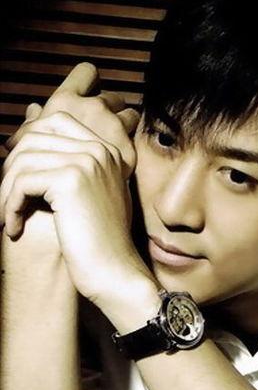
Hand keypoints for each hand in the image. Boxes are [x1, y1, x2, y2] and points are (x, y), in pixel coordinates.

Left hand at [0, 64, 150, 304]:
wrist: (114, 271)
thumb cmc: (97, 240)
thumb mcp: (84, 195)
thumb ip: (63, 162)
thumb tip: (30, 118)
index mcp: (106, 150)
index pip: (54, 121)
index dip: (26, 145)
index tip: (17, 179)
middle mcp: (99, 150)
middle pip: (32, 138)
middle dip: (9, 169)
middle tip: (5, 200)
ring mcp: (87, 162)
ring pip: (22, 161)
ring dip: (5, 192)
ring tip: (7, 216)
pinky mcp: (71, 180)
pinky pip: (21, 183)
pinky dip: (8, 207)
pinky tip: (13, 227)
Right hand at [5, 63, 138, 177]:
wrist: (63, 209)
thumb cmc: (38, 177)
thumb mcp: (29, 146)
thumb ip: (35, 125)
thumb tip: (36, 109)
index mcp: (66, 101)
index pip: (86, 72)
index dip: (90, 80)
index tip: (90, 91)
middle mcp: (92, 108)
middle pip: (113, 97)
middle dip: (111, 109)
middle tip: (103, 126)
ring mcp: (114, 129)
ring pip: (130, 115)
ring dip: (125, 126)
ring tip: (114, 143)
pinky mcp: (127, 152)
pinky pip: (135, 141)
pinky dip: (129, 148)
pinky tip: (118, 162)